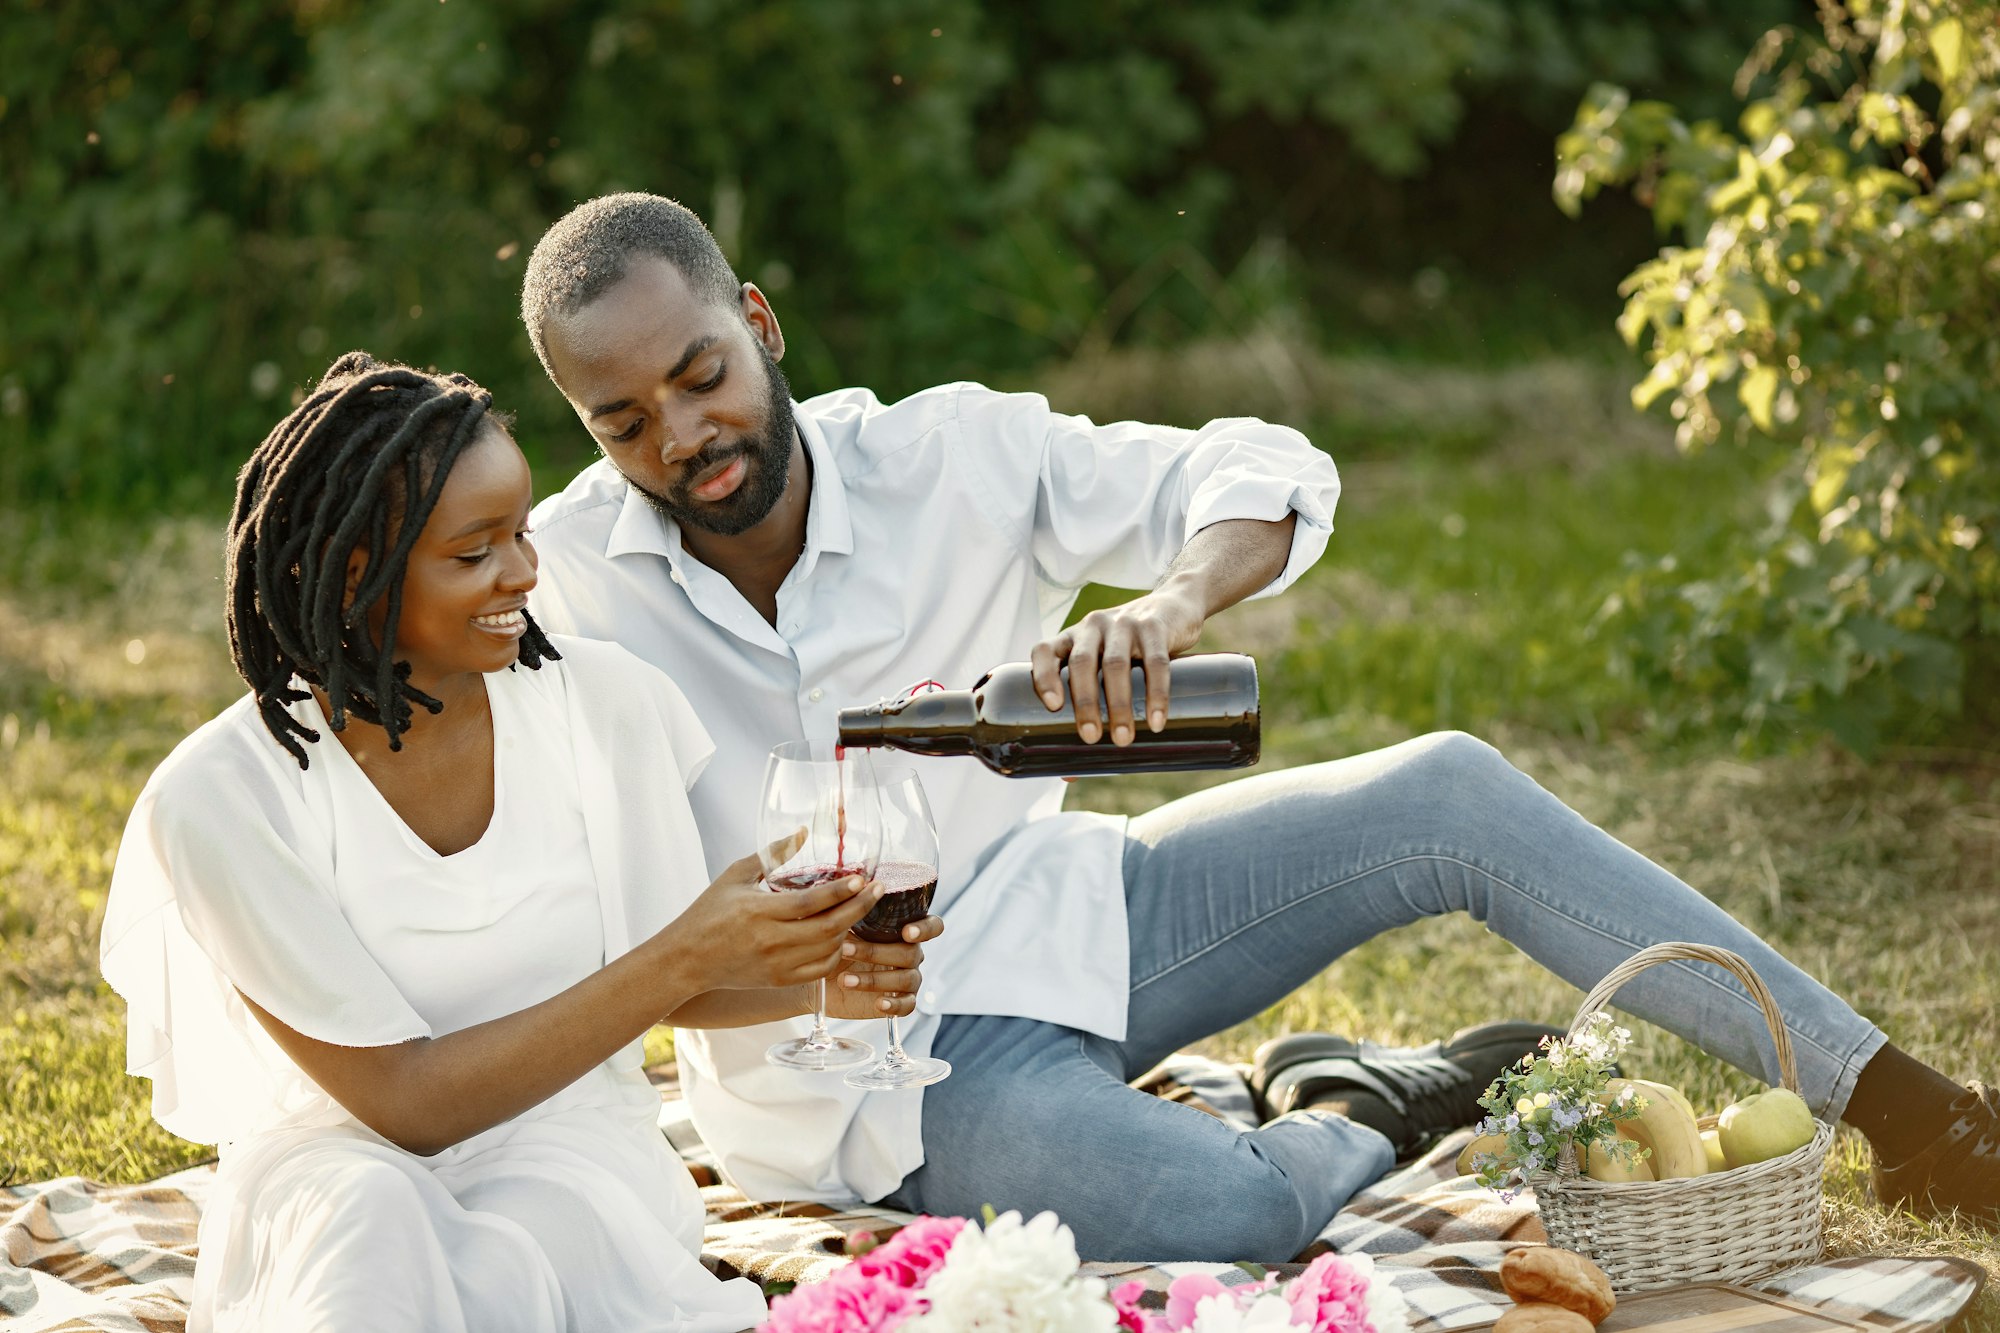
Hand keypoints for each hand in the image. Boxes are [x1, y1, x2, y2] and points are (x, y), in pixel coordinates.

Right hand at [661, 834, 882, 993]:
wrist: (686, 960)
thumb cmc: (708, 912)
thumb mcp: (736, 875)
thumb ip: (772, 853)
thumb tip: (803, 831)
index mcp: (759, 912)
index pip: (811, 902)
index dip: (841, 890)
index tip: (862, 877)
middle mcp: (771, 941)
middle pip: (829, 927)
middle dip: (859, 907)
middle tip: (877, 890)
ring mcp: (777, 965)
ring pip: (829, 949)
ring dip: (849, 928)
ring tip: (858, 907)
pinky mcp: (779, 980)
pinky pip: (820, 969)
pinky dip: (836, 953)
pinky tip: (840, 936)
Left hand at [823, 913, 942, 1019]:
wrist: (820, 976)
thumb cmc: (835, 943)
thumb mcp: (843, 925)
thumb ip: (855, 910)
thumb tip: (856, 889)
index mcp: (905, 930)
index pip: (933, 926)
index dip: (925, 929)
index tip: (906, 932)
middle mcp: (911, 953)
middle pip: (910, 953)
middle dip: (875, 952)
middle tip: (844, 949)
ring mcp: (907, 978)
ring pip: (905, 979)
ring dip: (874, 979)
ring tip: (844, 980)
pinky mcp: (899, 1002)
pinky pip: (908, 1005)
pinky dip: (895, 1005)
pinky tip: (879, 1003)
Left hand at [1030, 585, 1204, 745]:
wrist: (1174, 607)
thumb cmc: (1130, 651)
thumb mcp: (1105, 670)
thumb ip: (1092, 712)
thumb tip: (1070, 774)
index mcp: (1072, 637)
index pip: (1045, 651)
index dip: (1043, 676)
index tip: (1052, 707)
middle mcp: (1092, 627)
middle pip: (1082, 664)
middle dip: (1085, 703)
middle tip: (1091, 738)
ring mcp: (1123, 623)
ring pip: (1115, 664)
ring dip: (1119, 705)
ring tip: (1123, 738)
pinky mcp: (1154, 626)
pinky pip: (1155, 661)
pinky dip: (1157, 694)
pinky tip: (1156, 720)